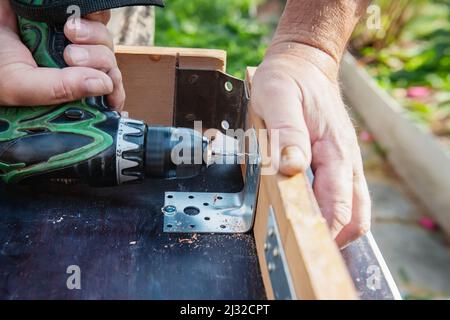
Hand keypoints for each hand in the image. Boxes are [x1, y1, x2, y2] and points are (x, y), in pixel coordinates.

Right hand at [0, 5, 123, 109]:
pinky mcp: (67, 14)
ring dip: (95, 37)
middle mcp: (71, 66)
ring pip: (104, 40)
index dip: (114, 93)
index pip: (102, 96)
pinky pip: (97, 14)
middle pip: (108, 66)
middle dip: (99, 61)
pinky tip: (70, 20)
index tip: (111, 92)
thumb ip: (59, 89)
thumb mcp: (20, 84)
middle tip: (72, 56)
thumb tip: (104, 85)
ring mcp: (70, 39)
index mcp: (64, 88)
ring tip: (68, 31)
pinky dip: (92, 15)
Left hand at [252, 43, 370, 247]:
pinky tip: (309, 215)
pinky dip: (332, 214)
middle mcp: (346, 161)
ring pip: (354, 210)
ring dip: (335, 228)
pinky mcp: (338, 163)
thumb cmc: (288, 79)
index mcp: (334, 149)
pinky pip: (343, 197)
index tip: (304, 245)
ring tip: (304, 237)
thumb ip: (285, 133)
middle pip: (354, 217)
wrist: (303, 64)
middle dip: (333, 238)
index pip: (338, 204)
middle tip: (302, 249)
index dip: (324, 230)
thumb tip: (293, 169)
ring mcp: (345, 163)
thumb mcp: (277, 98)